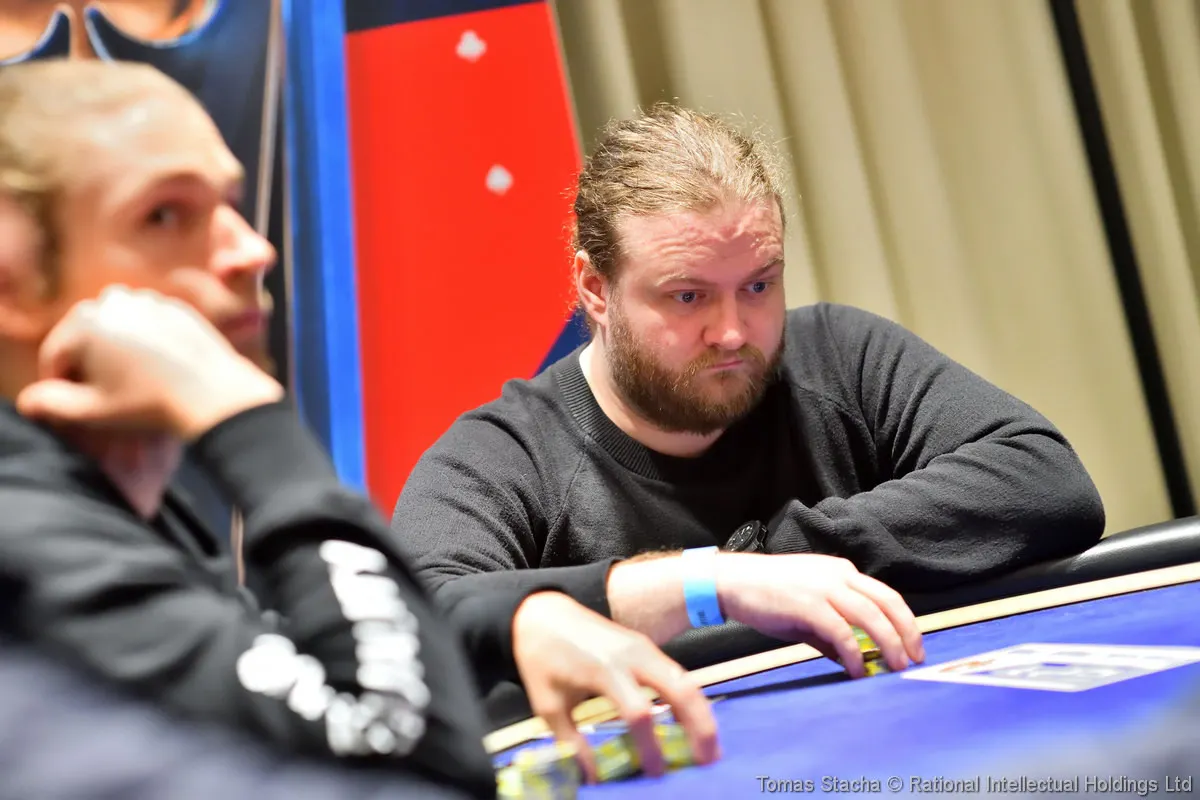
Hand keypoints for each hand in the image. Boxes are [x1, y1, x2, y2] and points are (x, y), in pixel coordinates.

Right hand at [16, 286, 282, 438]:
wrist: (213, 392)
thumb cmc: (148, 404)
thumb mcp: (93, 412)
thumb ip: (52, 405)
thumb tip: (28, 400)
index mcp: (83, 323)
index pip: (55, 356)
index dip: (61, 385)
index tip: (77, 407)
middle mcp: (111, 302)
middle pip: (84, 338)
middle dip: (87, 365)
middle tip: (106, 396)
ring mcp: (146, 300)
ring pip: (115, 329)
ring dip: (114, 351)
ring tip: (131, 383)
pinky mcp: (174, 307)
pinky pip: (146, 326)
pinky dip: (144, 343)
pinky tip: (156, 369)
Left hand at [512, 591, 718, 782]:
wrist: (543, 614)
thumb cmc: (543, 660)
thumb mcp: (548, 704)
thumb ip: (571, 741)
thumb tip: (594, 776)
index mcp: (604, 669)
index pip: (638, 712)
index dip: (650, 746)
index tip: (655, 773)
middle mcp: (632, 655)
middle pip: (680, 689)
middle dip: (700, 725)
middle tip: (709, 760)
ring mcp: (643, 647)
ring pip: (685, 679)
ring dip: (701, 713)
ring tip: (710, 747)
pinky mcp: (646, 646)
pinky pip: (675, 673)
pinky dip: (689, 699)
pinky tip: (692, 723)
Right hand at [716, 553, 924, 676]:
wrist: (730, 582)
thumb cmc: (766, 595)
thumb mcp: (806, 610)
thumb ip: (831, 632)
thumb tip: (852, 660)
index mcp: (840, 572)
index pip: (885, 595)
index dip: (904, 621)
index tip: (912, 645)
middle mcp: (838, 575)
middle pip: (887, 602)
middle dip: (906, 633)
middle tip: (914, 659)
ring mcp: (824, 588)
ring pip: (871, 616)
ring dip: (888, 644)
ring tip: (895, 667)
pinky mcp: (808, 605)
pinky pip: (842, 632)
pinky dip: (854, 653)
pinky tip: (857, 670)